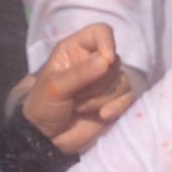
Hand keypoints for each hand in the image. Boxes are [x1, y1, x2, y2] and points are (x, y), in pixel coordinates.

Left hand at [22, 23, 134, 152]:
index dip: (107, 43)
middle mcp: (94, 61)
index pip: (100, 32)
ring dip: (101, 98)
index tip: (106, 60)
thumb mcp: (55, 87)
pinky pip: (129, 97)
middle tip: (75, 96)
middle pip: (114, 61)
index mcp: (76, 49)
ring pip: (121, 82)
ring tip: (80, 107)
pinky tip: (103, 116)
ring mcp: (107, 82)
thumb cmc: (43, 106)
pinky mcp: (116, 100)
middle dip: (97, 83)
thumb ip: (80, 73)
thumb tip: (107, 61)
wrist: (46, 139)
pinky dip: (118, 107)